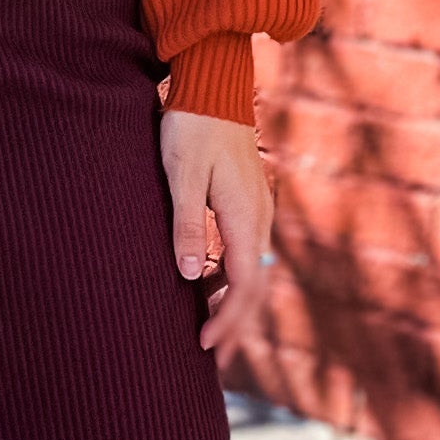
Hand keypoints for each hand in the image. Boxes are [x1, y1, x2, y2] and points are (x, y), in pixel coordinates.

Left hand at [159, 108, 275, 364]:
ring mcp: (256, 208)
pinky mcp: (247, 199)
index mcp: (245, 218)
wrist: (214, 82)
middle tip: (213, 358)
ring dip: (232, 303)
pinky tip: (206, 284)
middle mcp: (258, 217)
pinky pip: (244, 250)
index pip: (243, 286)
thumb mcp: (181, 175)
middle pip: (253, 286)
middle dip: (234, 324)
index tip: (203, 347)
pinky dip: (229, 276)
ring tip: (210, 331)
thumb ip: (185, 225)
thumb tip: (189, 277)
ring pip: (250, 270)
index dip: (226, 321)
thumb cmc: (192, 125)